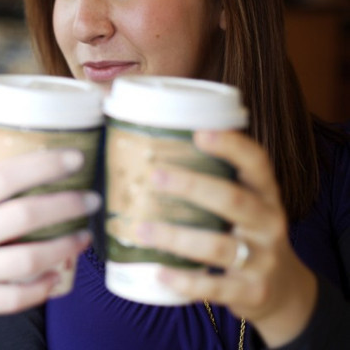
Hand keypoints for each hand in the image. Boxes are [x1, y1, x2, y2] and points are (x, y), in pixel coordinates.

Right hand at [0, 149, 100, 333]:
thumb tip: (24, 174)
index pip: (3, 176)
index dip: (43, 165)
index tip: (75, 158)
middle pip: (25, 216)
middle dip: (66, 204)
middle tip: (90, 199)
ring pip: (30, 258)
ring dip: (65, 246)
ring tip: (82, 236)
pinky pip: (17, 297)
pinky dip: (44, 286)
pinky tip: (58, 275)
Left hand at [133, 130, 316, 345]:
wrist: (284, 290)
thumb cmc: (249, 235)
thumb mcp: (247, 205)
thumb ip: (216, 183)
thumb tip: (153, 153)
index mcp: (266, 195)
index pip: (257, 163)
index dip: (232, 146)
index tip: (199, 133)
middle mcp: (268, 224)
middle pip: (233, 200)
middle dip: (193, 186)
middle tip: (155, 175)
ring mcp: (262, 259)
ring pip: (218, 246)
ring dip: (176, 236)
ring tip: (141, 228)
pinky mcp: (251, 292)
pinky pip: (215, 287)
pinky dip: (185, 281)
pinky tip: (160, 272)